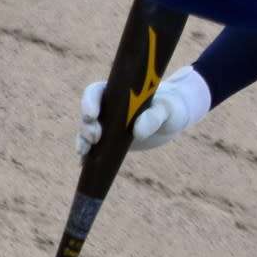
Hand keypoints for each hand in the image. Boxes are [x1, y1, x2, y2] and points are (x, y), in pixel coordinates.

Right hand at [76, 67, 211, 155]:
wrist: (173, 119)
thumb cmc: (170, 108)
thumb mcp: (167, 110)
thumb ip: (154, 116)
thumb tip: (137, 131)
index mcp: (118, 92)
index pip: (96, 92)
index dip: (89, 102)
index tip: (93, 115)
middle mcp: (108, 108)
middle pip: (88, 114)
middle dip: (86, 126)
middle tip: (95, 138)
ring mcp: (107, 126)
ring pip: (87, 132)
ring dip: (82, 141)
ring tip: (84, 152)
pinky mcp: (110, 142)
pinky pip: (93, 149)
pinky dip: (87, 157)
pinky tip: (84, 165)